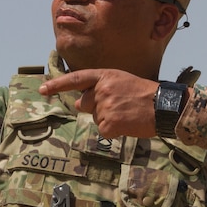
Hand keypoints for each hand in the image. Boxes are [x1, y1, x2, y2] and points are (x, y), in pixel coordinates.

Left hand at [38, 69, 159, 138]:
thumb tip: (79, 103)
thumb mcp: (121, 81)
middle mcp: (101, 90)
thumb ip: (100, 88)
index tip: (43, 89)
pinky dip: (114, 131)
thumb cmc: (144, 94)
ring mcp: (104, 107)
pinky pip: (103, 131)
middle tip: (118, 106)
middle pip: (84, 104)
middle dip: (95, 108)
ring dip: (108, 120)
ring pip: (96, 118)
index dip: (58, 85)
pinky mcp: (109, 123)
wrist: (163, 106)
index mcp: (105, 76)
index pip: (76, 79)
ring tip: (127, 114)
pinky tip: (127, 123)